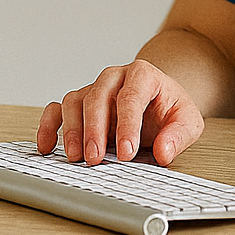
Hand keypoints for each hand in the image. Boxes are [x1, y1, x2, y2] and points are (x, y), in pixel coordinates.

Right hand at [36, 59, 204, 165]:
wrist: (158, 100)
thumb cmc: (170, 109)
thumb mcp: (187, 120)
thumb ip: (178, 135)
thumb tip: (164, 152)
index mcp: (143, 75)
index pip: (131, 96)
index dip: (128, 125)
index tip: (127, 152)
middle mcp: (114, 78)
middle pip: (97, 96)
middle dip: (95, 129)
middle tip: (96, 158)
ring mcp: (94, 89)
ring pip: (74, 101)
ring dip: (72, 130)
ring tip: (77, 158)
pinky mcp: (79, 104)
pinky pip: (57, 109)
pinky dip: (48, 126)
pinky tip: (47, 146)